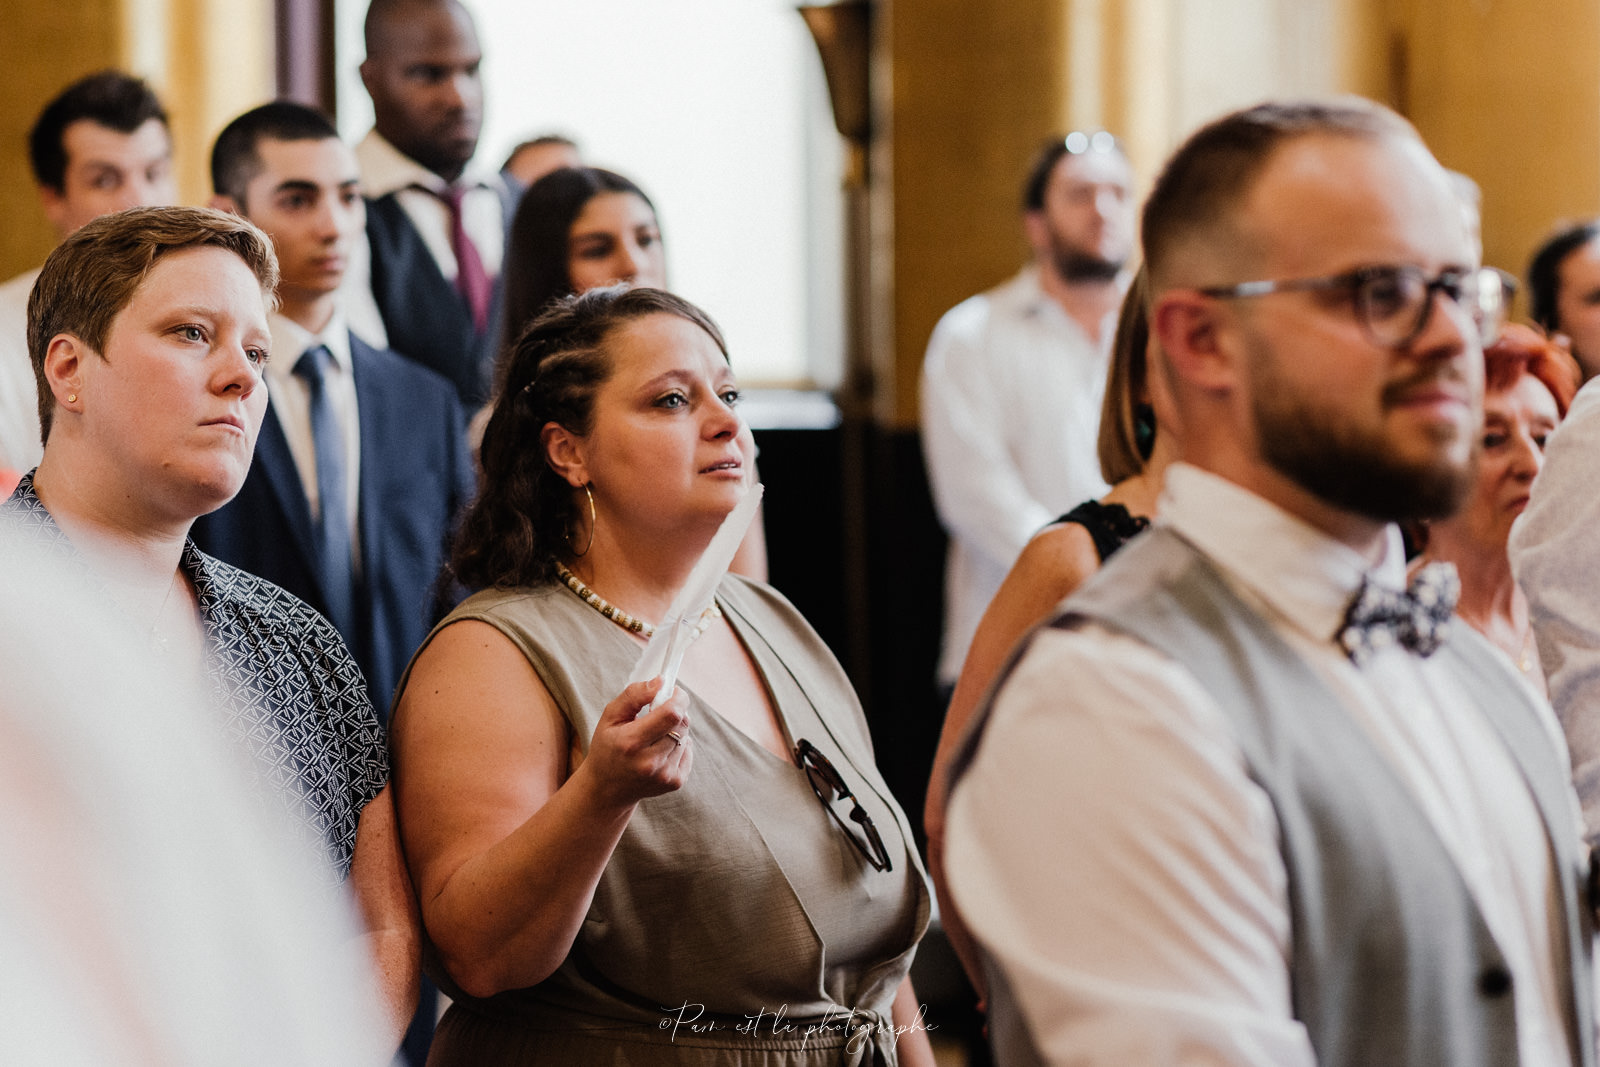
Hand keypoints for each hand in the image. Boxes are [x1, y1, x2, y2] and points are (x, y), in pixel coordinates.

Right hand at [583, 677, 693, 808]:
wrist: (607, 789)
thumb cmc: (607, 747)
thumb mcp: (610, 716)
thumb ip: (634, 695)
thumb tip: (661, 682)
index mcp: (631, 742)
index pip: (671, 714)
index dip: (678, 698)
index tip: (673, 692)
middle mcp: (650, 762)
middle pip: (682, 724)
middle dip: (675, 711)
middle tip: (660, 712)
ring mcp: (664, 775)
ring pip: (686, 736)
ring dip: (675, 730)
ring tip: (654, 736)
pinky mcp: (675, 782)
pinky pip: (688, 751)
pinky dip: (679, 745)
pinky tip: (660, 751)